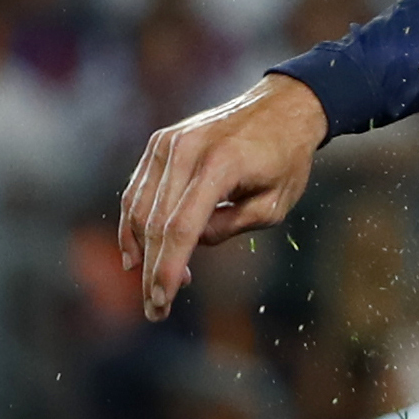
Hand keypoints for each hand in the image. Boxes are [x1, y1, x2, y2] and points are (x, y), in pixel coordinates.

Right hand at [116, 70, 328, 319]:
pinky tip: (136, 255)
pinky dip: (134, 224)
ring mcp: (167, 144)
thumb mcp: (274, 205)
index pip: (182, 228)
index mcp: (219, 165)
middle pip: (156, 224)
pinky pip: (138, 190)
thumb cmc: (285, 160)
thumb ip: (231, 227)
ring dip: (143, 253)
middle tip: (155, 310)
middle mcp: (185, 150)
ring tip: (157, 287)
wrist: (280, 108)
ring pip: (140, 208)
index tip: (162, 302)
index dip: (168, 269)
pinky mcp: (159, 143)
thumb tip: (191, 244)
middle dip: (153, 272)